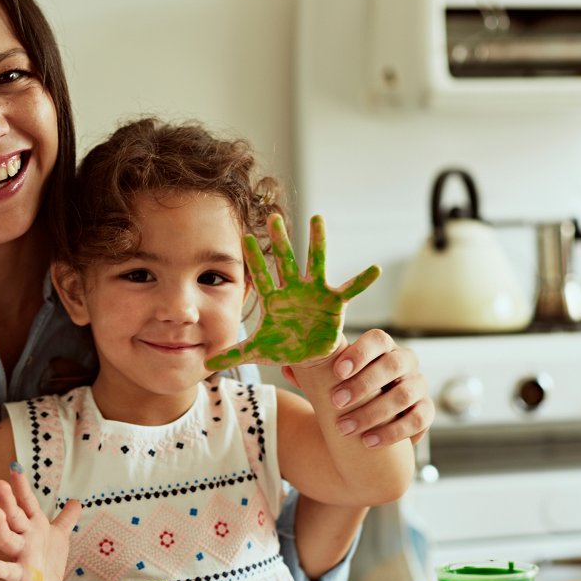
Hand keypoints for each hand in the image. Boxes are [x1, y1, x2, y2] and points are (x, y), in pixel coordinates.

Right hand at [0, 464, 78, 580]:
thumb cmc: (47, 560)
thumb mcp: (59, 536)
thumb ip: (66, 518)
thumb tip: (76, 502)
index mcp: (33, 525)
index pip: (26, 502)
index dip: (21, 486)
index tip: (15, 467)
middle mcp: (25, 537)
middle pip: (14, 516)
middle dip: (7, 501)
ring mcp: (21, 555)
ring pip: (7, 539)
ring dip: (0, 528)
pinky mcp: (22, 576)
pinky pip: (9, 572)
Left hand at [206, 214, 378, 370]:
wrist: (309, 355)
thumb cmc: (283, 347)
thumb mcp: (258, 352)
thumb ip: (234, 355)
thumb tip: (206, 365)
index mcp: (274, 299)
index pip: (260, 276)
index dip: (254, 259)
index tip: (245, 238)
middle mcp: (294, 289)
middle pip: (285, 261)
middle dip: (279, 240)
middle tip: (272, 216)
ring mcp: (315, 292)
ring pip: (316, 262)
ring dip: (317, 242)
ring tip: (317, 218)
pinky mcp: (334, 302)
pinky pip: (350, 289)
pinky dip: (362, 281)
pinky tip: (375, 269)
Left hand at [284, 329, 432, 447]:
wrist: (368, 417)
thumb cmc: (347, 390)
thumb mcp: (329, 380)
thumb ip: (311, 372)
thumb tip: (288, 367)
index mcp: (382, 348)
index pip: (378, 339)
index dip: (360, 353)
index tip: (337, 371)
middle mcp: (404, 362)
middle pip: (394, 364)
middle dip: (364, 384)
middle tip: (336, 402)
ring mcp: (418, 386)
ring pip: (404, 394)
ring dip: (373, 412)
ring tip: (345, 428)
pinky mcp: (424, 412)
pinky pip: (418, 419)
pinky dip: (393, 432)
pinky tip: (369, 442)